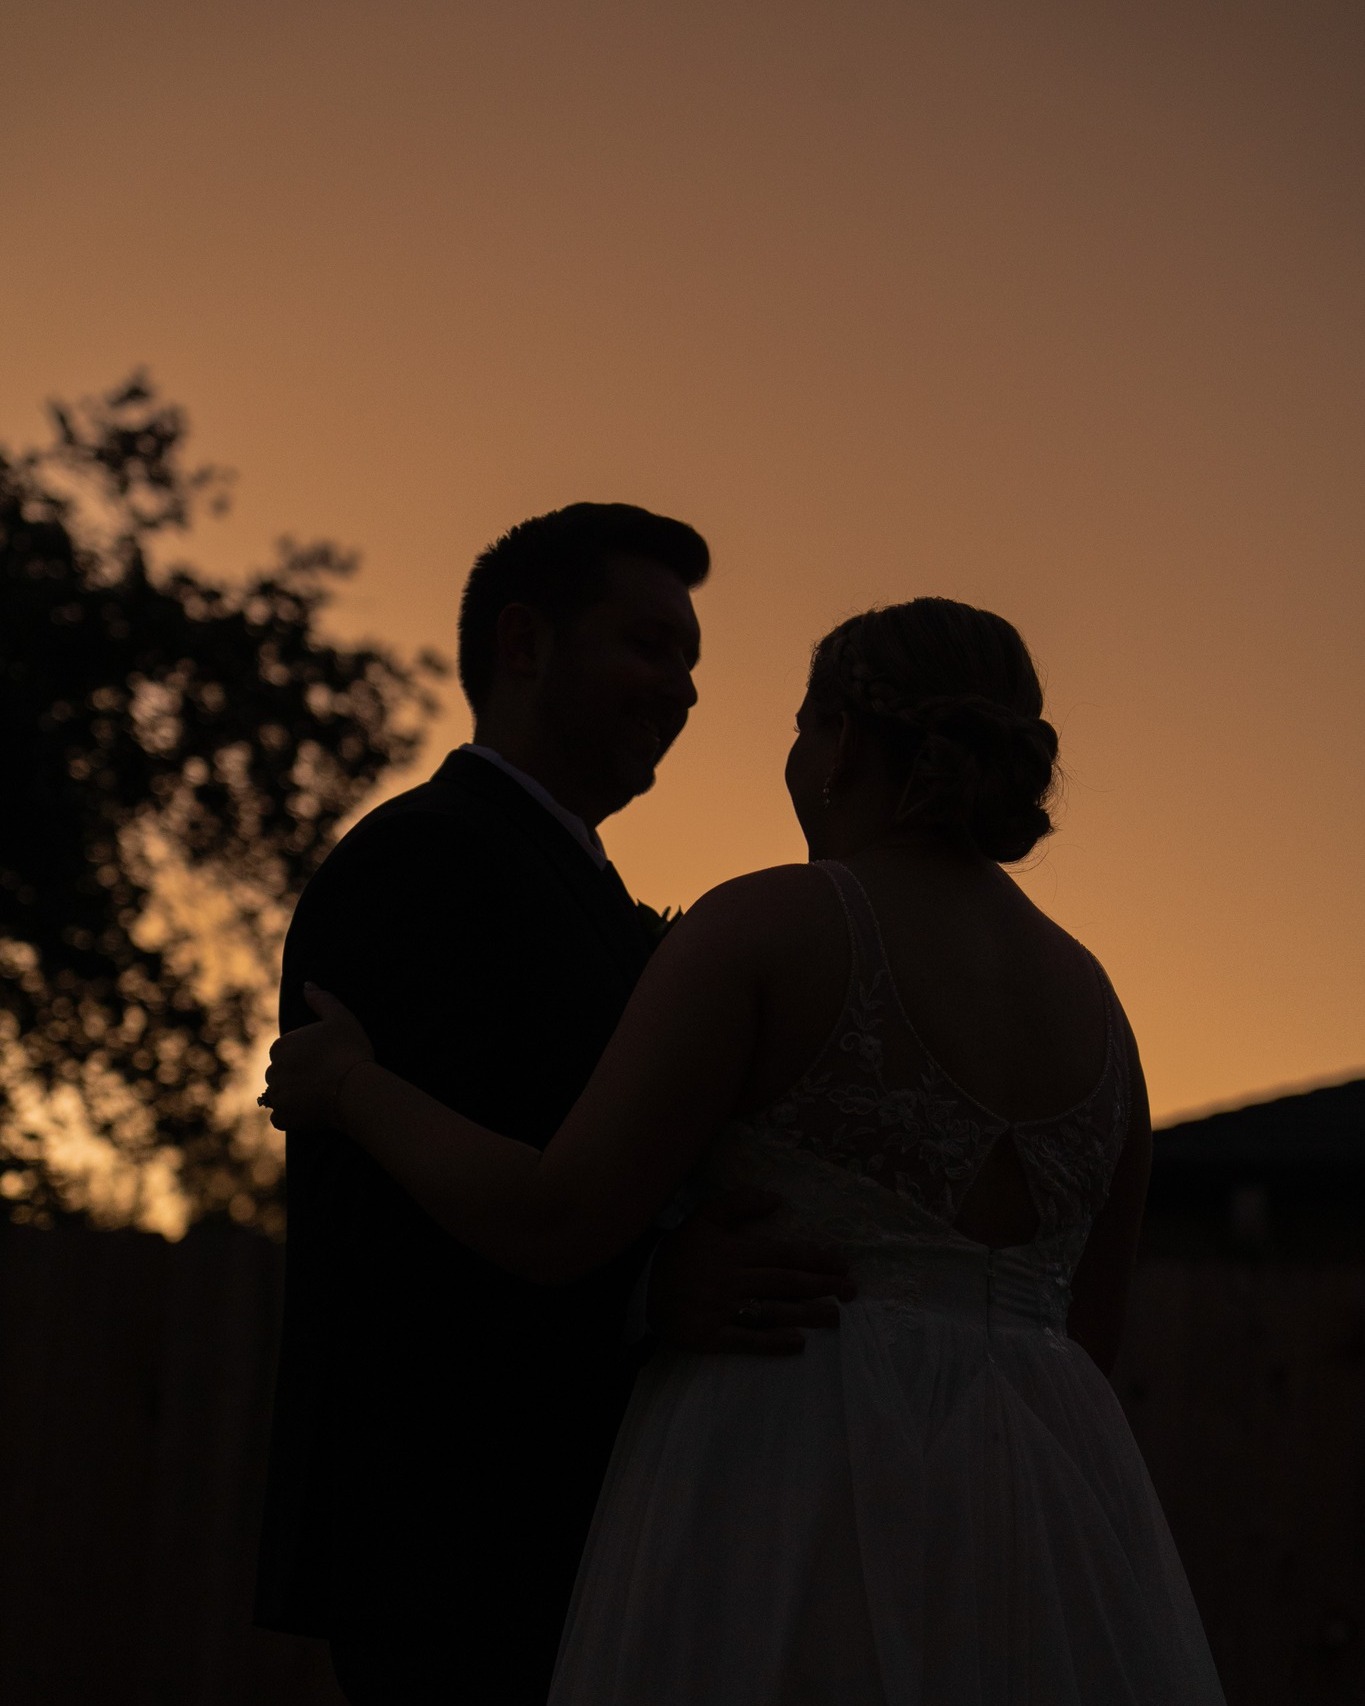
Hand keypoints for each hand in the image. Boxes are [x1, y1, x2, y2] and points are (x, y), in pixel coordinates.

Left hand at [261, 984, 374, 1131]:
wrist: (355, 1089)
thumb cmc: (350, 1051)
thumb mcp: (341, 1018)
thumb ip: (321, 999)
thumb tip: (307, 984)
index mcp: (281, 1046)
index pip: (286, 1052)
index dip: (306, 1056)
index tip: (324, 1061)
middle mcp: (272, 1070)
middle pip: (281, 1074)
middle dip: (296, 1077)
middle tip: (324, 1080)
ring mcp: (276, 1096)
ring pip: (280, 1095)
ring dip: (293, 1097)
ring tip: (319, 1096)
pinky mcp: (283, 1117)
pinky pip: (281, 1118)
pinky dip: (293, 1116)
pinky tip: (312, 1111)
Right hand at [648, 1187, 854, 1354]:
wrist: (639, 1287)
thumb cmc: (679, 1251)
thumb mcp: (704, 1216)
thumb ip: (739, 1203)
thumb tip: (777, 1200)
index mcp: (733, 1250)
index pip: (783, 1255)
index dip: (815, 1259)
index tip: (842, 1263)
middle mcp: (732, 1280)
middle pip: (785, 1283)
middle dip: (822, 1286)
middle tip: (852, 1290)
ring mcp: (722, 1310)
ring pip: (773, 1311)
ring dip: (808, 1314)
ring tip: (836, 1315)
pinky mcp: (710, 1337)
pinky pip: (747, 1340)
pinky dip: (773, 1342)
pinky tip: (797, 1343)